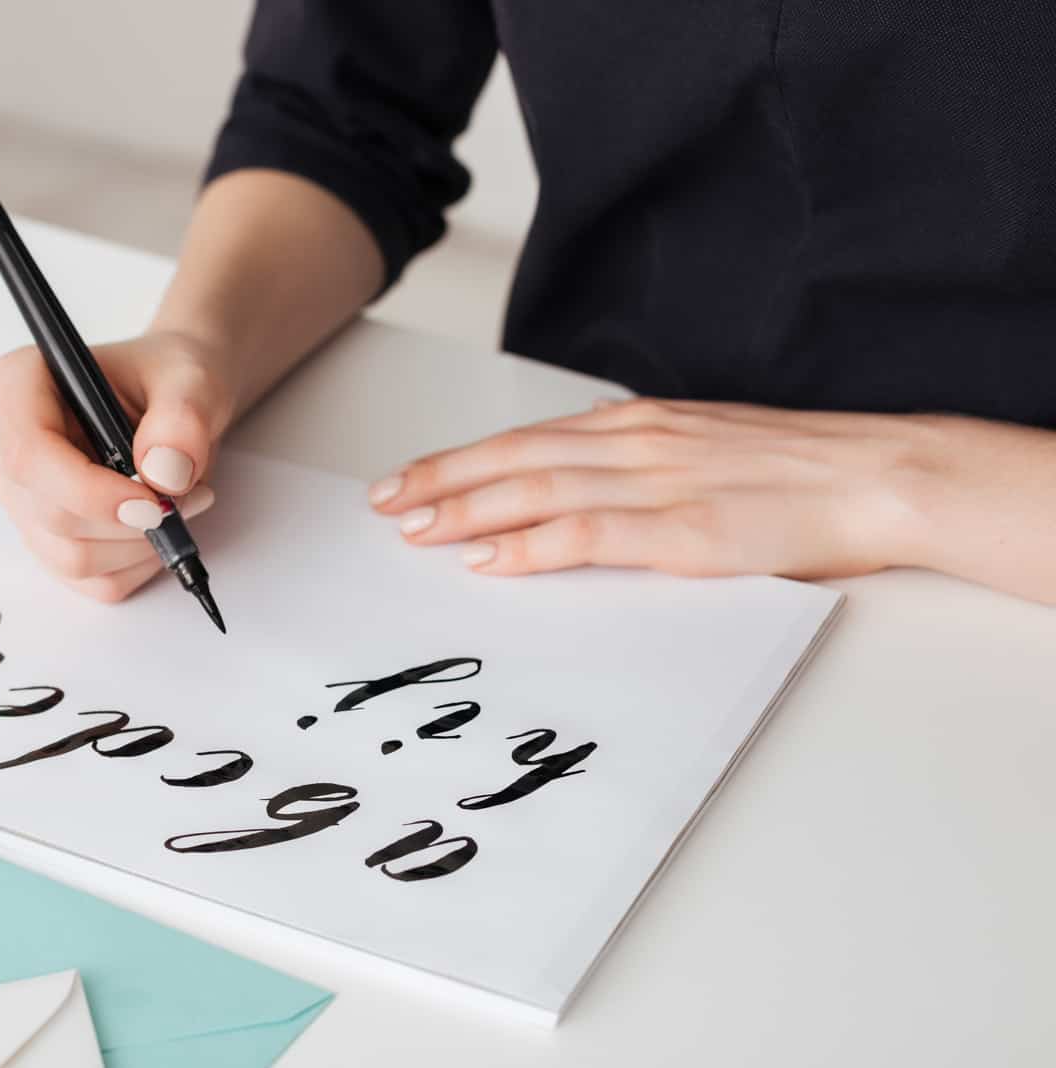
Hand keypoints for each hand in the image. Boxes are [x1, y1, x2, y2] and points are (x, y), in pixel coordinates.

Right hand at [0, 330, 233, 600]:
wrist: (176, 401)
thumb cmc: (169, 379)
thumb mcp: (192, 380)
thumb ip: (183, 418)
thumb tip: (164, 474)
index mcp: (21, 384)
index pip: (28, 454)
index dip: (87, 490)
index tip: (152, 501)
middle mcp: (6, 442)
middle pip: (51, 515)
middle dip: (130, 522)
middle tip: (187, 494)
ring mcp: (21, 496)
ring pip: (71, 557)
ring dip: (140, 545)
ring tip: (181, 502)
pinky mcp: (46, 538)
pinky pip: (91, 580)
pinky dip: (139, 564)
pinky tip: (159, 526)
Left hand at [368, 398, 943, 581]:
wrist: (876, 473)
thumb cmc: (794, 471)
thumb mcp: (700, 450)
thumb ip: (637, 465)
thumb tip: (579, 488)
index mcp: (636, 426)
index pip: (526, 441)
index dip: (459, 462)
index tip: (409, 478)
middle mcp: (633, 444)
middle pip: (513, 459)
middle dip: (440, 482)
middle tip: (383, 504)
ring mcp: (655, 483)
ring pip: (535, 490)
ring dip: (465, 511)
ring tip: (412, 529)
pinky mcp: (683, 528)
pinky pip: (589, 534)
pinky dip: (531, 546)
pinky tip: (488, 560)